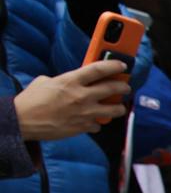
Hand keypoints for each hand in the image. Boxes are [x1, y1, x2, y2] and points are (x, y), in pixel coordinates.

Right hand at [11, 61, 129, 140]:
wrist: (23, 120)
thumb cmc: (31, 100)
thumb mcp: (46, 81)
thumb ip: (65, 80)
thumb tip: (73, 82)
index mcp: (71, 81)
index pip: (99, 69)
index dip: (114, 65)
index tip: (122, 65)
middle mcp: (81, 96)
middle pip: (113, 88)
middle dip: (123, 86)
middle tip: (125, 87)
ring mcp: (85, 113)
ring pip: (114, 110)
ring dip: (118, 107)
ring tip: (117, 106)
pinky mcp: (83, 127)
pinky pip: (98, 125)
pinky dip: (97, 123)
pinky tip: (92, 120)